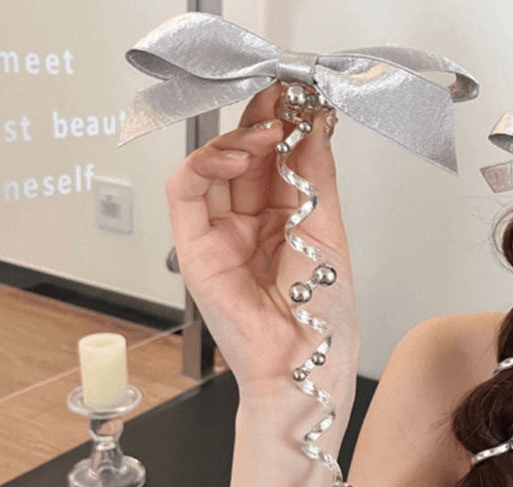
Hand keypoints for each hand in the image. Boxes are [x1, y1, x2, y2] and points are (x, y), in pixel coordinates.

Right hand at [164, 83, 358, 399]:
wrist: (305, 366)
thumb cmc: (322, 318)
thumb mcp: (328, 234)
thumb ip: (316, 179)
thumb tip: (313, 124)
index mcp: (281, 222)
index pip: (272, 161)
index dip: (282, 125)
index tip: (301, 96)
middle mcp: (246, 225)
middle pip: (241, 158)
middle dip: (260, 121)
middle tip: (282, 94)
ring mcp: (218, 236)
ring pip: (210, 168)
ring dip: (237, 139)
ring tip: (269, 128)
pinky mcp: (193, 250)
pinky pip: (184, 194)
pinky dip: (204, 165)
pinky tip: (238, 157)